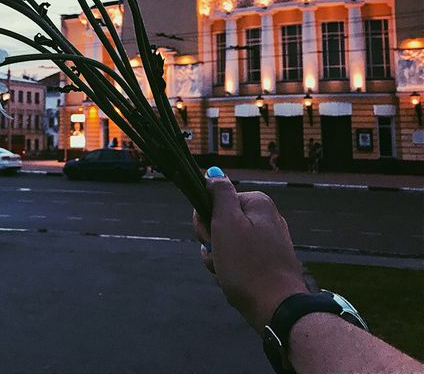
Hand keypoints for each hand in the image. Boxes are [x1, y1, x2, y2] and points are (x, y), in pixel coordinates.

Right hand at [192, 167, 307, 330]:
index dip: (205, 220)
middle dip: (213, 242)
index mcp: (258, 203)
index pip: (215, 201)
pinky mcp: (269, 262)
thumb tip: (214, 173)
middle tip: (219, 255)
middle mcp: (267, 218)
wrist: (276, 308)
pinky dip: (232, 269)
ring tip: (228, 272)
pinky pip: (240, 260)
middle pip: (221, 222)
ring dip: (219, 258)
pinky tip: (235, 281)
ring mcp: (270, 241)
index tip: (210, 236)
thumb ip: (219, 194)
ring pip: (228, 244)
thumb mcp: (227, 223)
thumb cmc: (248, 265)